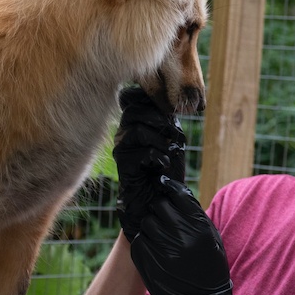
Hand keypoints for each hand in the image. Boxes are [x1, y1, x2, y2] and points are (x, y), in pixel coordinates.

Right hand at [114, 87, 185, 241]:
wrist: (162, 197)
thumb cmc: (168, 167)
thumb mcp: (173, 137)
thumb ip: (168, 119)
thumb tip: (168, 103)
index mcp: (135, 121)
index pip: (131, 97)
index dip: (149, 99)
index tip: (169, 113)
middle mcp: (124, 131)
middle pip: (133, 110)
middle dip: (159, 119)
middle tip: (173, 134)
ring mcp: (121, 148)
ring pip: (136, 130)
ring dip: (160, 140)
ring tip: (170, 151)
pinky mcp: (123, 165)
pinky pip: (140, 152)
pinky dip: (157, 156)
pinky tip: (163, 164)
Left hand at [132, 177, 254, 294]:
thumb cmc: (211, 268)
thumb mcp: (212, 238)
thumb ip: (196, 216)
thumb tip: (176, 193)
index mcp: (200, 227)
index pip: (178, 195)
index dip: (169, 187)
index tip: (163, 184)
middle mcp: (182, 237)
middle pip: (159, 206)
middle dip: (160, 209)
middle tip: (164, 216)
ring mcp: (164, 251)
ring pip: (146, 223)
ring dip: (151, 226)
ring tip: (159, 235)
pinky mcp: (149, 264)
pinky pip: (138, 242)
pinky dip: (144, 242)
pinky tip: (153, 247)